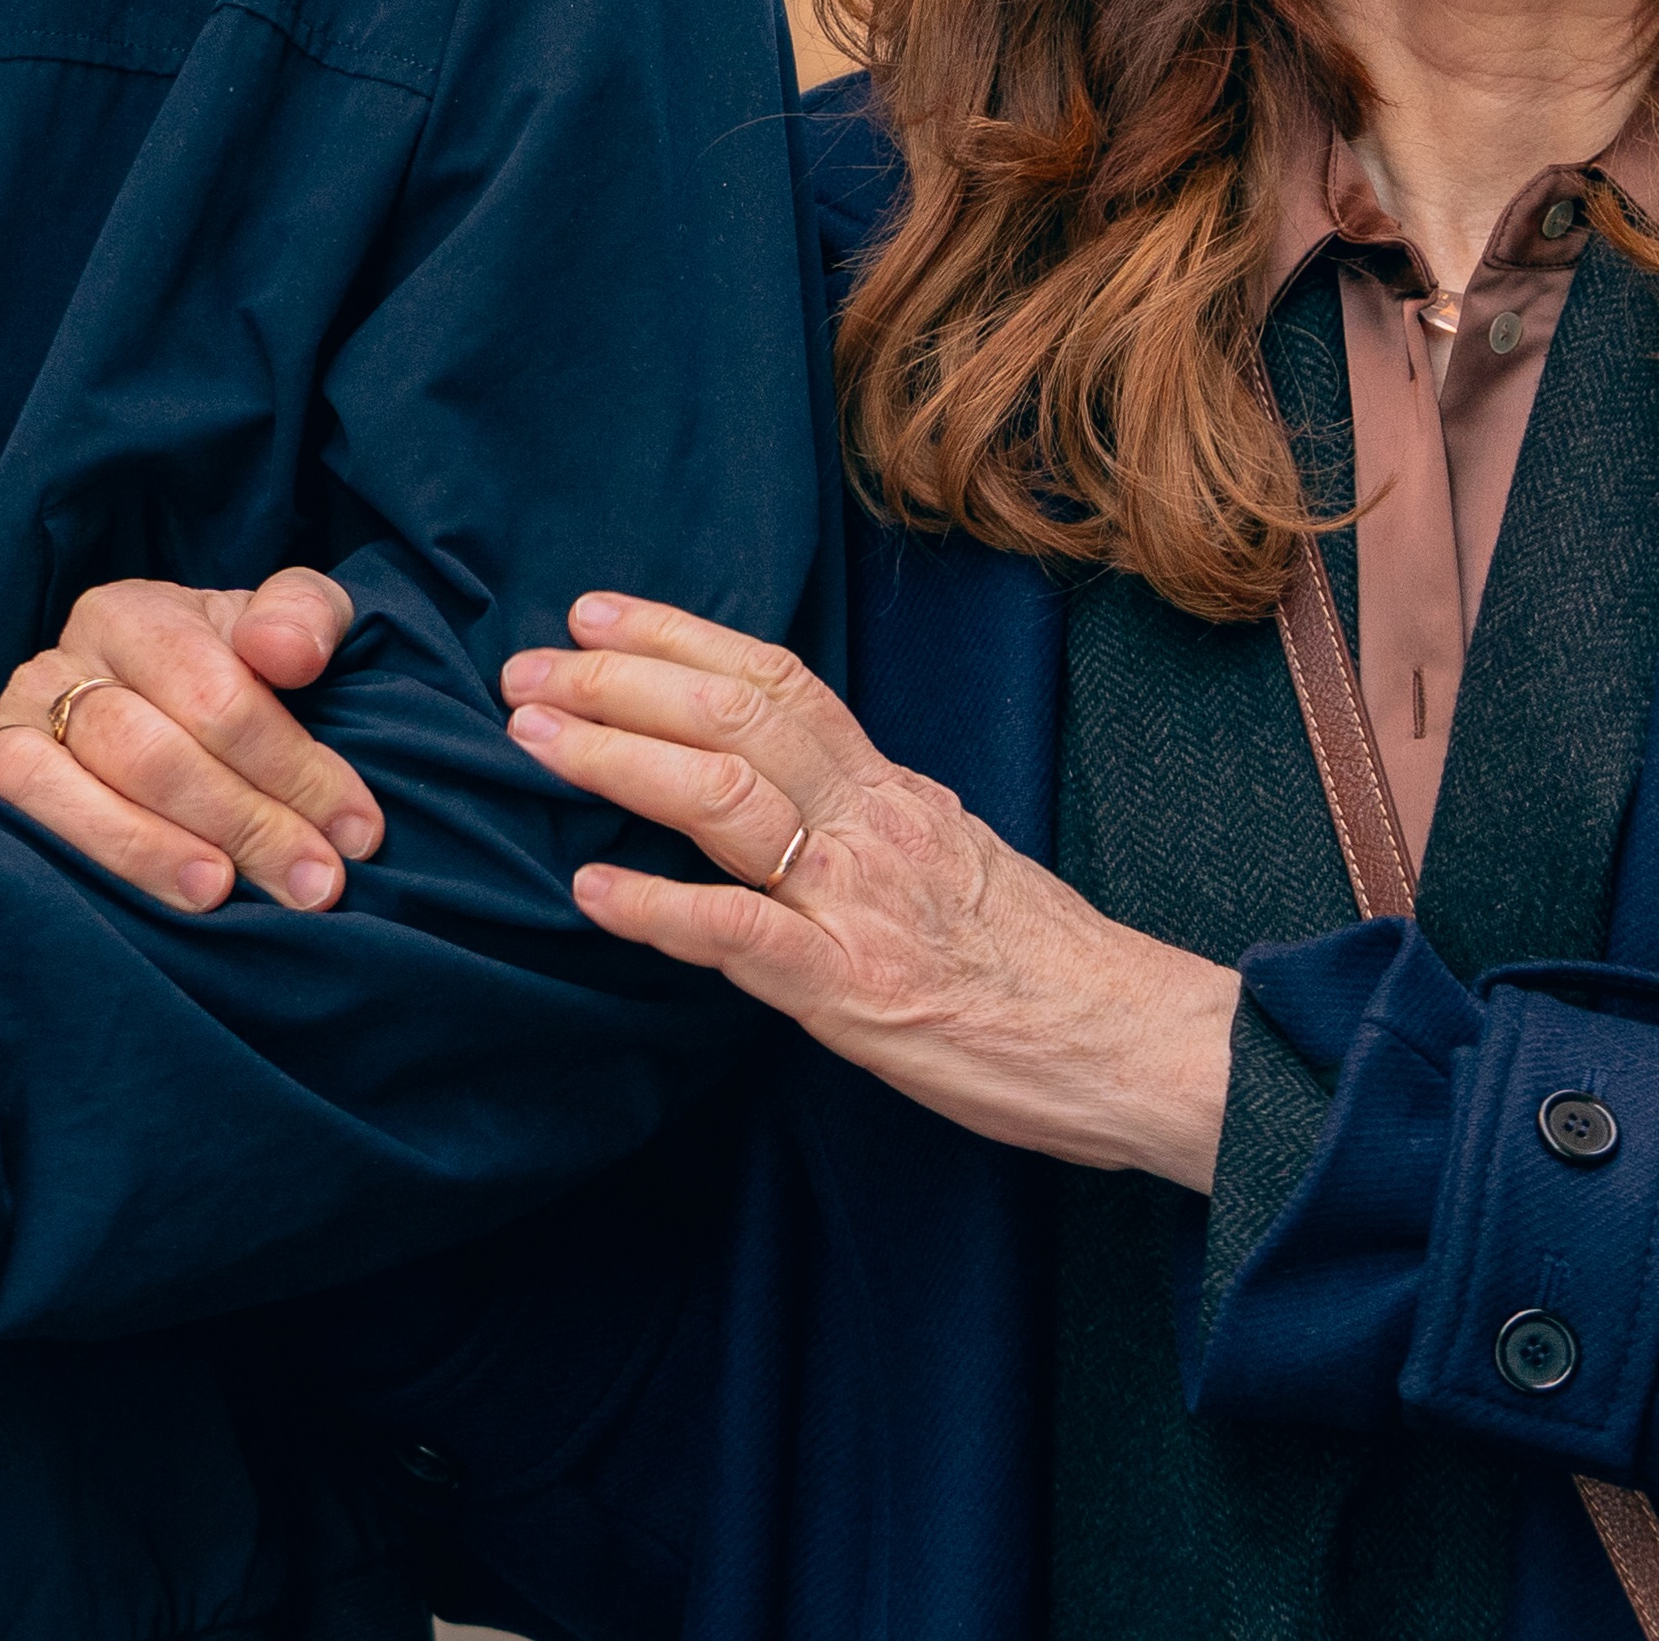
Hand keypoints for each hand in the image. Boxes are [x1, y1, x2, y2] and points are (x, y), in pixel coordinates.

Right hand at [0, 568, 386, 913]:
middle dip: (240, 822)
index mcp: (133, 615)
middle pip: (145, 750)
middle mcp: (58, 667)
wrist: (161, 718)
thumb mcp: (285, 628)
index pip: (213, 693)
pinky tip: (112, 900)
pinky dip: (55, 852)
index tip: (355, 832)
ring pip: (58, 788)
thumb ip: (303, 617)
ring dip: (144, 850)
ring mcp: (9, 730)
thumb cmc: (233, 675)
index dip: (290, 766)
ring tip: (218, 895)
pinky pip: (0, 820)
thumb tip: (288, 654)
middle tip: (312, 885)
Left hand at [506, 595, 1239, 1193]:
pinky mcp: (854, 991)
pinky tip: (590, 892)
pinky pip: (741, 936)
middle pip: (733, 717)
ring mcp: (859, 904)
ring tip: (534, 742)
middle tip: (527, 670)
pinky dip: (658, 909)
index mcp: (891, 790)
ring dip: (617, 761)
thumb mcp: (956, 858)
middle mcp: (872, 824)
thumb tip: (794, 795)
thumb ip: (871, 821)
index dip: (678, 638)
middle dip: (618, 684)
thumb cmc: (1043, 966)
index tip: (596, 615)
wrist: (1131, 1042)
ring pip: (726, 799)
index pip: (776, 681)